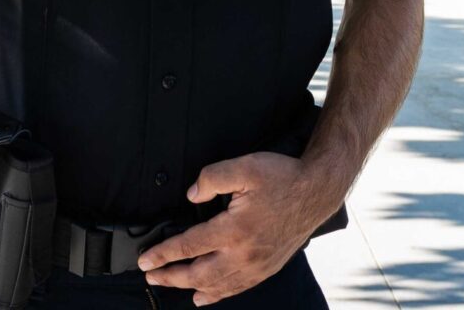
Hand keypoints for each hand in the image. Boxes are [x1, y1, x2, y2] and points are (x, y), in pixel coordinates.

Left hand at [136, 152, 338, 305]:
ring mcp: (256, 265)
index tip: (146, 259)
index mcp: (235, 229)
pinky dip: (217, 295)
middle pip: (198, 273)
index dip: (164, 254)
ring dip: (190, 287)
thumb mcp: (245, 167)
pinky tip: (205, 296)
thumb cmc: (283, 178)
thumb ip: (212, 178)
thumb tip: (191, 195)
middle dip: (171, 276)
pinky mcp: (266, 268)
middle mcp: (244, 253)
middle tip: (151, 274)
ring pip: (216, 285)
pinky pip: (236, 288)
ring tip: (171, 285)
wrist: (317, 191)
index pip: (190, 246)